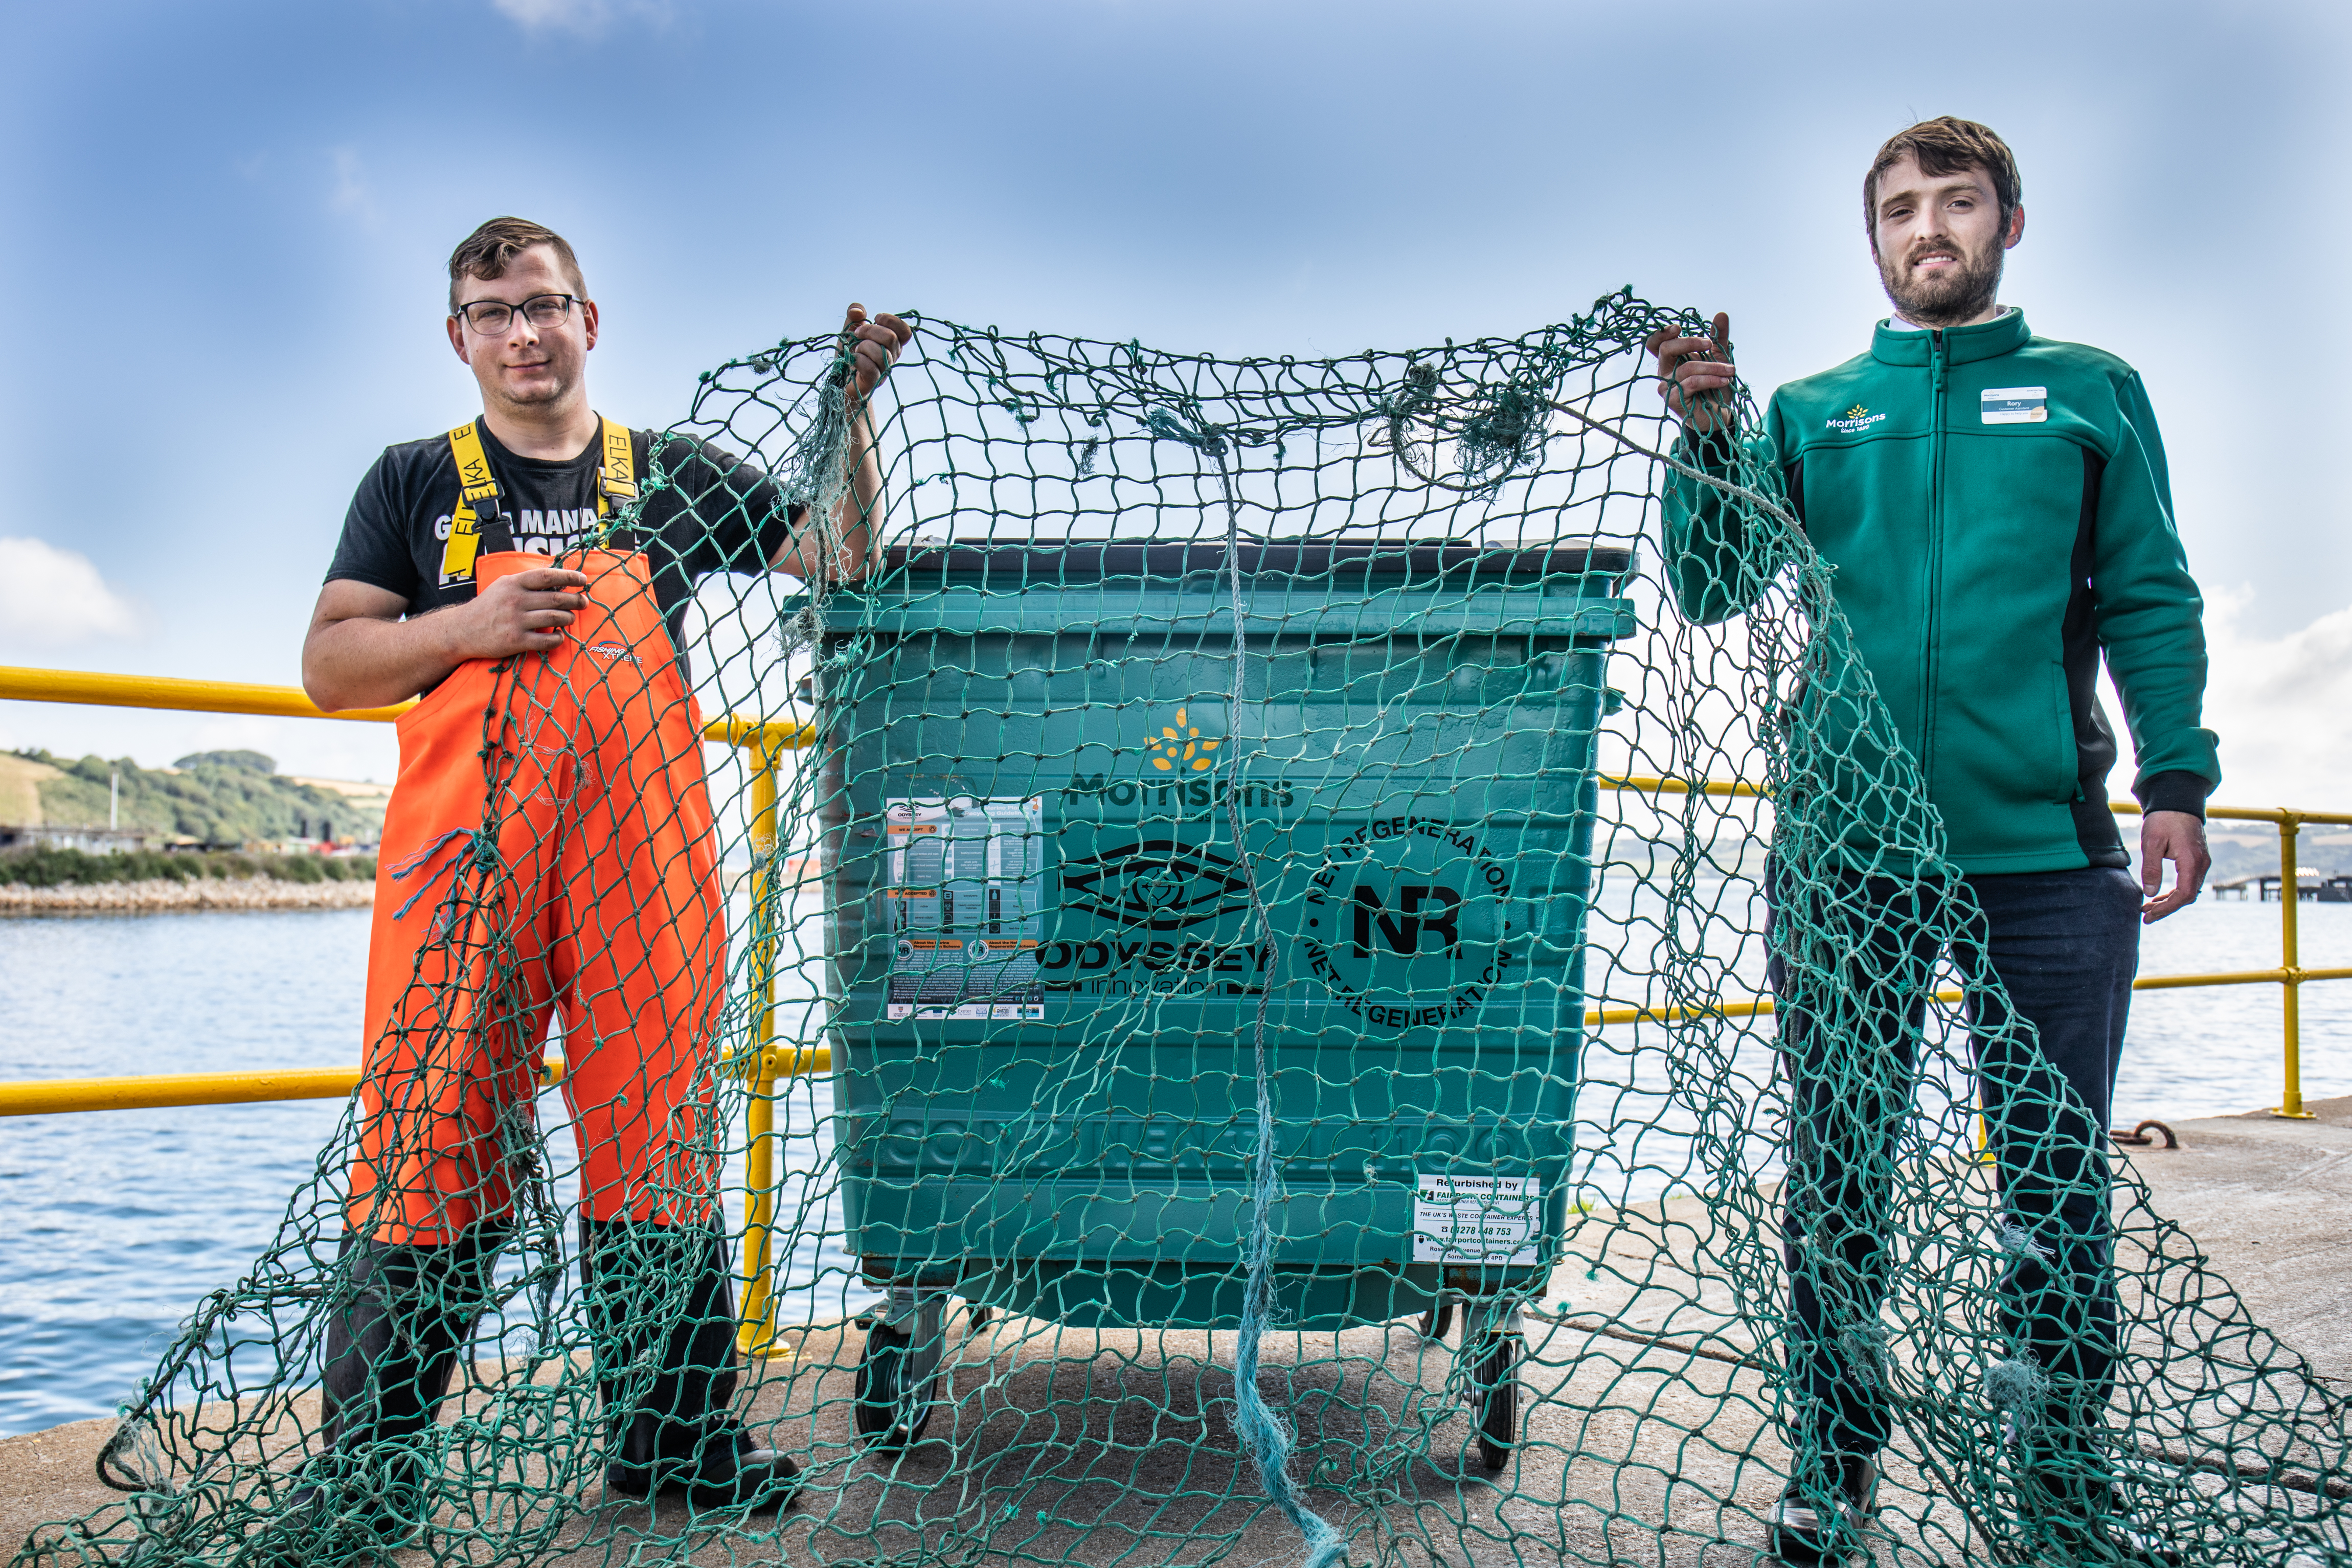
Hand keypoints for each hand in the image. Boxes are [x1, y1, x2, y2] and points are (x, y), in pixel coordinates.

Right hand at [456, 567, 588, 657]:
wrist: (463, 630)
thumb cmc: (488, 606)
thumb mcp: (503, 586)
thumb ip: (527, 581)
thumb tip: (557, 578)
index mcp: (514, 584)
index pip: (547, 576)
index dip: (569, 577)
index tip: (583, 580)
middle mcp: (515, 601)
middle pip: (556, 598)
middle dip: (575, 600)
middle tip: (583, 602)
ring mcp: (516, 621)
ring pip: (554, 618)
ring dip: (568, 618)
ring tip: (571, 618)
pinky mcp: (516, 641)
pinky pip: (546, 640)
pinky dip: (557, 639)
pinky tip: (559, 636)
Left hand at [843, 304, 911, 401]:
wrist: (840, 380)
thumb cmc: (849, 353)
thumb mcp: (850, 329)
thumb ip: (855, 314)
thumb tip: (858, 311)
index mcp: (892, 344)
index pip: (905, 332)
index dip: (892, 321)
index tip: (876, 318)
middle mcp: (892, 357)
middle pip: (891, 338)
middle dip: (870, 330)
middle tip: (857, 333)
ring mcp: (883, 371)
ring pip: (881, 353)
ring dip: (863, 346)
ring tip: (855, 349)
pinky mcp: (872, 382)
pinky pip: (870, 368)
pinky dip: (858, 359)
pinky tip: (853, 358)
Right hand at [1644, 311, 1736, 432]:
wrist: (1719, 414)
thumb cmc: (1715, 386)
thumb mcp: (1719, 356)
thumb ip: (1719, 336)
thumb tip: (1721, 314)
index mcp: (1671, 360)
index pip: (1656, 344)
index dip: (1662, 333)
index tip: (1678, 327)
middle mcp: (1665, 372)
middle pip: (1666, 349)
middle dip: (1690, 342)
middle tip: (1710, 344)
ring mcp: (1667, 388)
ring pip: (1686, 368)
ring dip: (1712, 366)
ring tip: (1730, 370)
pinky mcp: (1674, 401)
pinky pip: (1691, 383)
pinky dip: (1711, 379)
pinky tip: (1725, 380)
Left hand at [2140, 809, 2209, 922]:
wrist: (2177, 800)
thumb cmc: (2163, 819)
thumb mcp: (2151, 842)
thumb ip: (2151, 868)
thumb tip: (2150, 893)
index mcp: (2192, 860)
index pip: (2184, 894)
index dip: (2168, 907)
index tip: (2150, 914)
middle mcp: (2201, 863)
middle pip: (2188, 896)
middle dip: (2167, 908)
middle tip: (2145, 915)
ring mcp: (2201, 861)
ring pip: (2188, 890)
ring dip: (2170, 901)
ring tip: (2148, 907)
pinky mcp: (2197, 859)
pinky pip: (2188, 881)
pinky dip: (2175, 891)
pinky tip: (2159, 895)